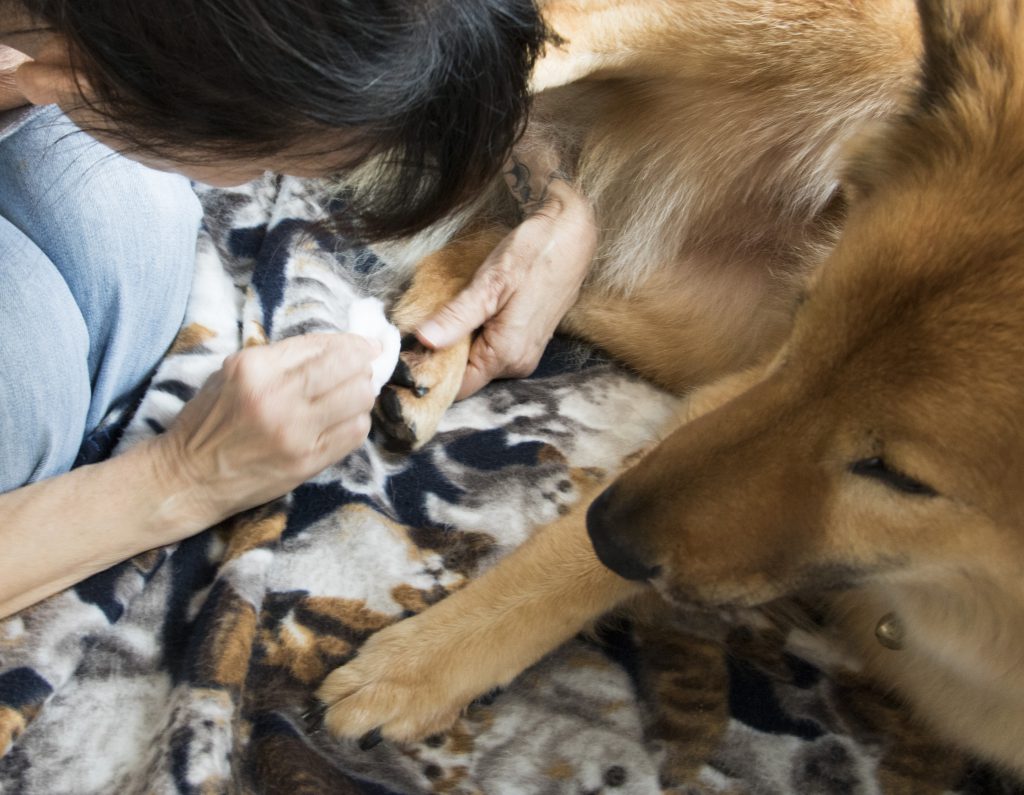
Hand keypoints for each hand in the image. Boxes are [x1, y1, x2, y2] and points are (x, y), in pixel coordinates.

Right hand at [155, 333, 378, 525]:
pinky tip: (340, 422)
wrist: (189, 478)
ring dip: (361, 394)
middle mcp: (277, 397)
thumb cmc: (210, 422)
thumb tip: (337, 346)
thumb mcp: (233, 373)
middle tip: (362, 369)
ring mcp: (295, 432)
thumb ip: (282, 358)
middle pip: (350, 368)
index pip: (323, 345)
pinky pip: (355, 433)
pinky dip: (355, 422)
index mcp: (256, 368)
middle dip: (363, 365)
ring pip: (360, 399)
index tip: (367, 345)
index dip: (354, 343)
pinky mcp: (307, 462)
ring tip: (348, 397)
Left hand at [416, 179, 595, 398]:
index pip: (458, 387)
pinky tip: (471, 312)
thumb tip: (423, 341)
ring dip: (460, 344)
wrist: (571, 235)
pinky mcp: (528, 341)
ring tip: (450, 314)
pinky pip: (492, 350)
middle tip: (423, 326)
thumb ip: (456, 318)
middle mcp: (518, 363)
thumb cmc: (533, 254)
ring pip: (479, 362)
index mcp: (506, 354)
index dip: (431, 373)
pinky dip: (476, 336)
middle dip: (444, 356)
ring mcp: (525, 353)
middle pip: (467, 375)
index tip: (408, 353)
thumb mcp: (489, 284)